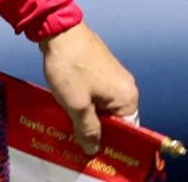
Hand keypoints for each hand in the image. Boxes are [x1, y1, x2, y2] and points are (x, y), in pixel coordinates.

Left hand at [38, 23, 138, 154]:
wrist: (59, 31)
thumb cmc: (71, 68)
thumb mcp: (78, 106)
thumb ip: (88, 131)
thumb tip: (93, 150)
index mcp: (127, 97)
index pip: (128, 132)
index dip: (112, 145)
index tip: (94, 156)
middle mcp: (125, 88)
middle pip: (115, 121)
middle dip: (97, 133)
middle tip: (78, 146)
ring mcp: (112, 78)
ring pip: (103, 109)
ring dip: (88, 120)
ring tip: (70, 131)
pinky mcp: (100, 71)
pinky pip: (96, 97)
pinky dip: (84, 106)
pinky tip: (69, 113)